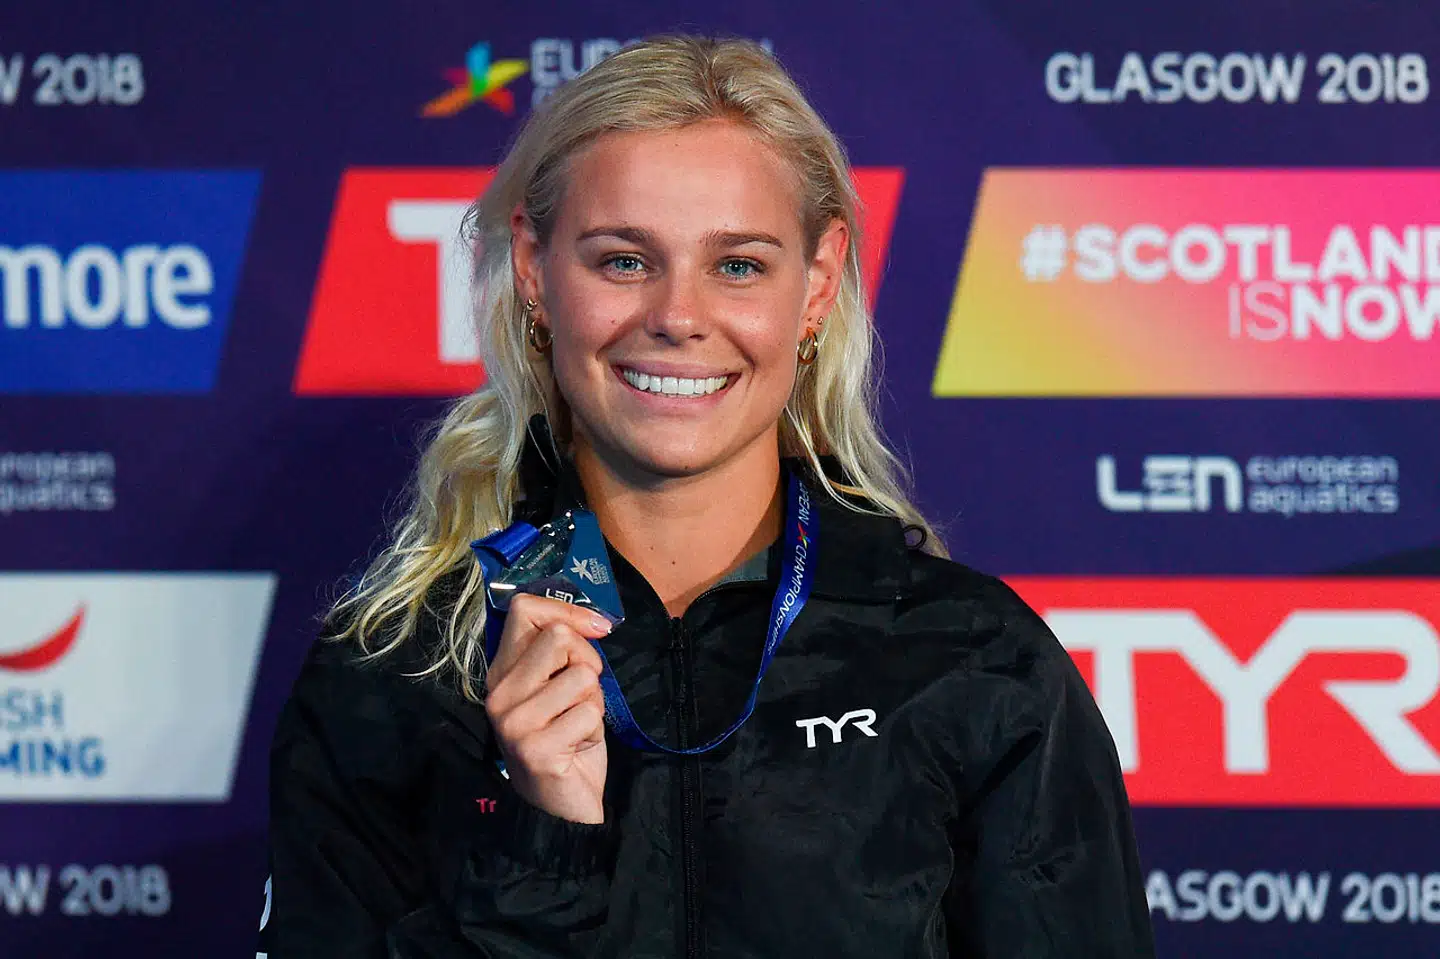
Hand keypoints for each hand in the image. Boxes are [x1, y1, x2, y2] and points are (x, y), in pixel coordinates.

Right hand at [483, 593, 613, 823]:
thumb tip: (597, 622)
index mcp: (501, 672)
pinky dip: (595, 729)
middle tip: (582, 695)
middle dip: (588, 661)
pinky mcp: (536, 748)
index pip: (524, 609)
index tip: (597, 629)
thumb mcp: (558, 688)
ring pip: (581, 675)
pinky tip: (577, 746)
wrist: (559, 808)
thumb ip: (563, 654)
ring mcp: (514, 721)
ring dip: (593, 701)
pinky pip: (590, 713)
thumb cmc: (565, 740)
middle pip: (559, 636)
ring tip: (577, 724)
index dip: (567, 610)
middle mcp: (499, 693)